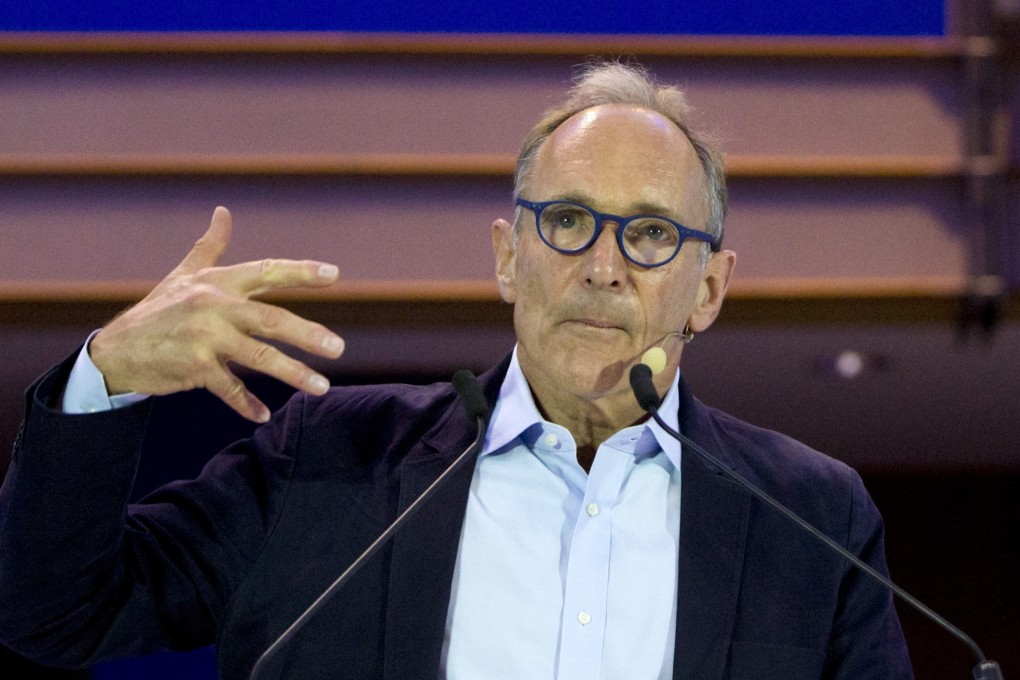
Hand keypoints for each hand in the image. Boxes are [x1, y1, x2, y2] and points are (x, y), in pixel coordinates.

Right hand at [89, 207, 344, 421]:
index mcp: (217, 282)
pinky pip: (230, 388)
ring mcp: (204, 338)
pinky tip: (264, 415)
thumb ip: (210, 246)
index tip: (334, 274)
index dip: (300, 272)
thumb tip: (223, 212)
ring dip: (293, 373)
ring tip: (322, 387)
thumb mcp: (183, 275)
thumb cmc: (158, 310)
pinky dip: (247, 404)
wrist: (116, 350)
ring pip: (258, 356)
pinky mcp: (194, 368)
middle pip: (270, 319)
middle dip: (308, 334)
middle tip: (338, 348)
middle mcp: (214, 307)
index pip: (265, 271)